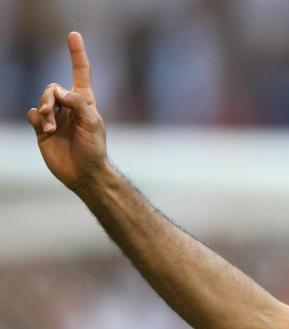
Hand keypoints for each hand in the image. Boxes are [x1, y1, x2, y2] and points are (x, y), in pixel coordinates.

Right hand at [26, 32, 108, 189]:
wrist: (84, 173)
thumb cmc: (94, 148)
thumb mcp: (92, 122)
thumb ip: (77, 103)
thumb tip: (58, 91)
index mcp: (85, 101)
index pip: (80, 73)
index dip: (77, 54)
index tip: (73, 35)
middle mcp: (69, 107)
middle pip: (52, 88)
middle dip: (49, 97)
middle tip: (51, 113)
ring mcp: (55, 117)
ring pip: (41, 100)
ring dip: (44, 111)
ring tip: (50, 127)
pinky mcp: (42, 129)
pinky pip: (33, 114)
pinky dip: (36, 118)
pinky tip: (44, 130)